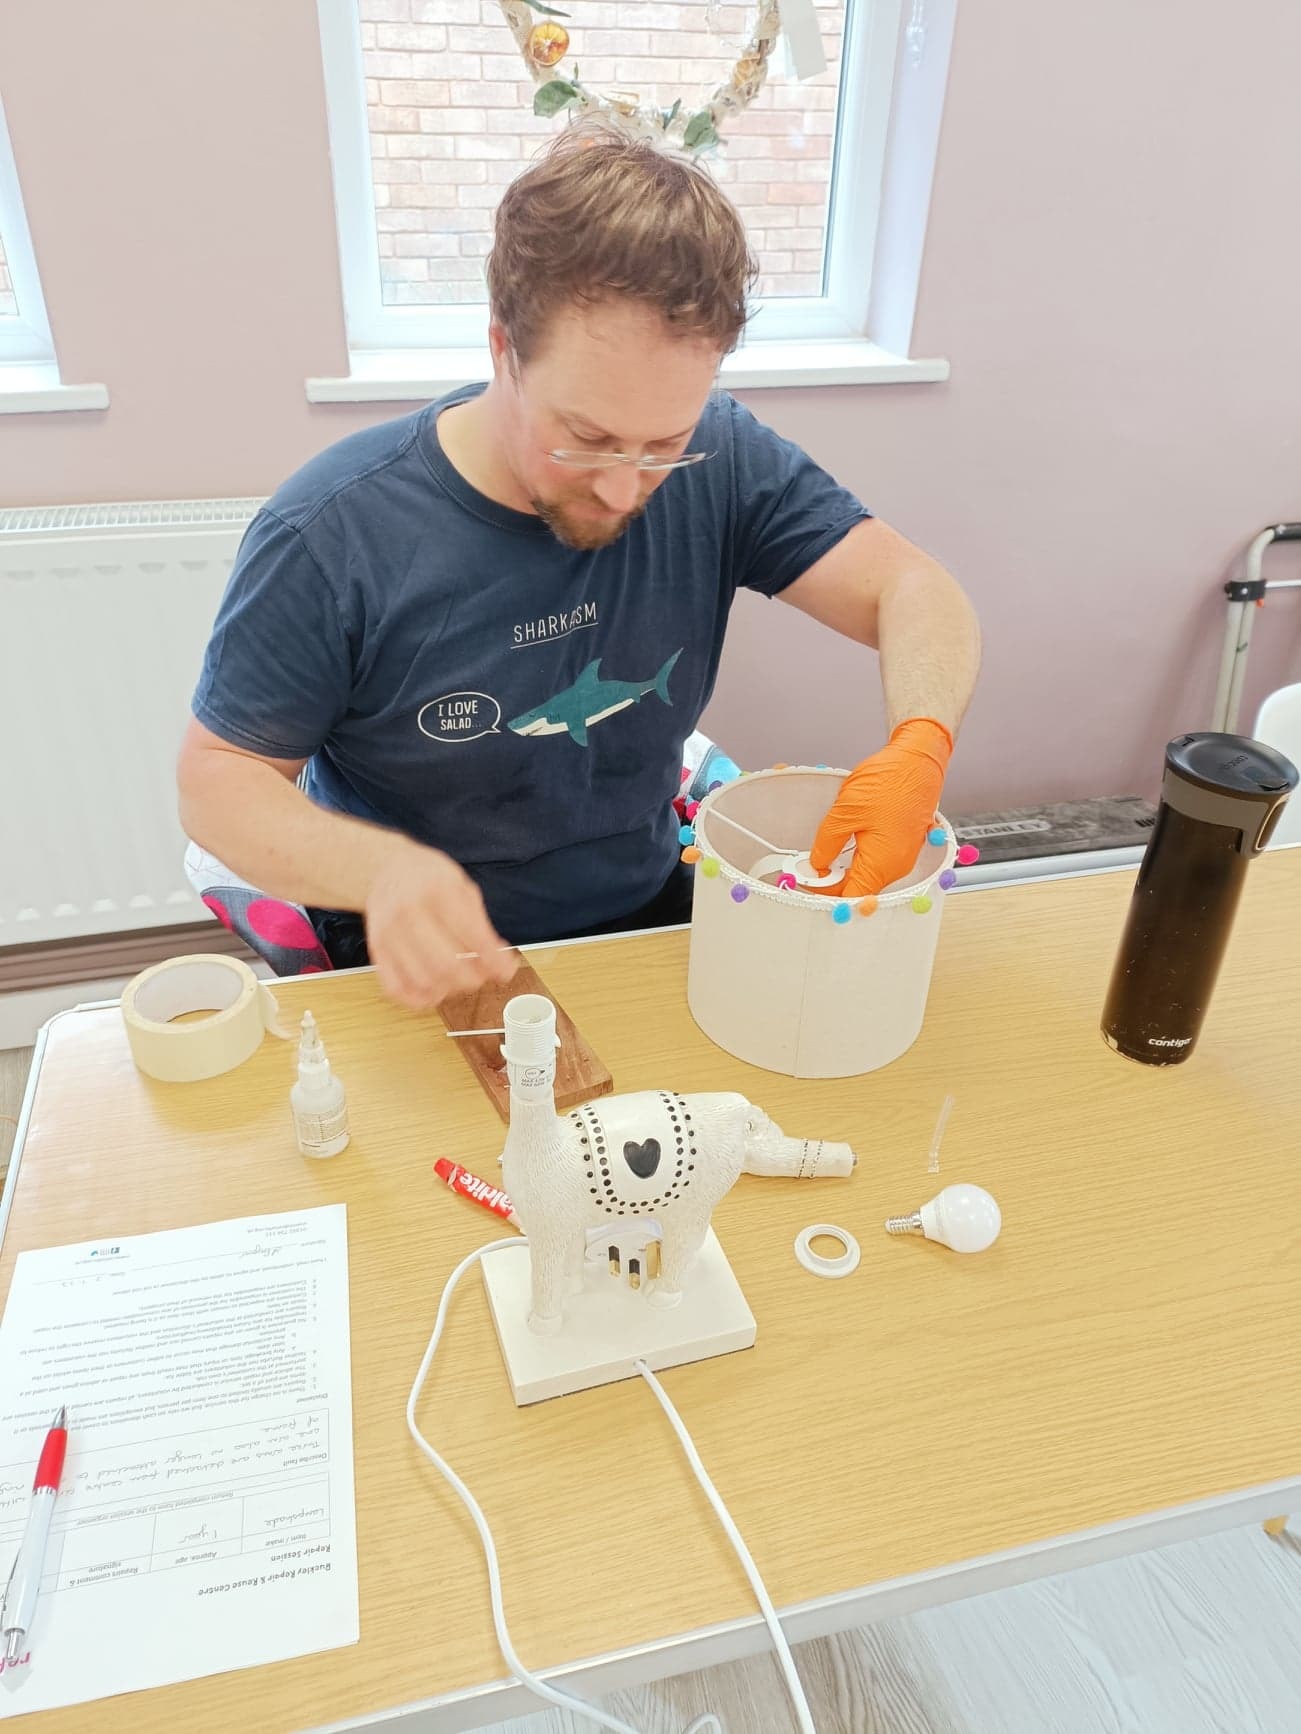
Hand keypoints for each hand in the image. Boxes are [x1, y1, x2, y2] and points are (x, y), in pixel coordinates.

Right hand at [365, 839, 517, 1010]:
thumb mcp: (462, 885)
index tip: (506, 970)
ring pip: (424, 981)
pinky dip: (419, 999)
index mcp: (438, 890)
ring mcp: (389, 933)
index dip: (495, 960)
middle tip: (483, 975)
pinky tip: (435, 991)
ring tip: (460, 980)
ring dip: (450, 989)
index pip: (473, 935)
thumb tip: (498, 959)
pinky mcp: (376, 950)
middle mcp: (409, 912)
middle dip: (474, 979)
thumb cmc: (427, 877)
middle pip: (447, 965)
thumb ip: (480, 923)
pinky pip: (396, 988)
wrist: (386, 868)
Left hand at [808, 718, 953, 897]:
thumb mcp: (846, 811)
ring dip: (844, 871)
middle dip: (832, 883)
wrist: (919, 761)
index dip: (824, 896)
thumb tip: (818, 863)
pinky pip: (877, 863)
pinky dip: (858, 860)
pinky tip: (843, 849)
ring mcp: (902, 857)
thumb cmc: (890, 781)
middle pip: (859, 890)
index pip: (850, 898)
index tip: (805, 884)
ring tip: (823, 857)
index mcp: (882, 864)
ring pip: (867, 876)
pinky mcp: (903, 846)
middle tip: (807, 869)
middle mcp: (896, 867)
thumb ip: (827, 843)